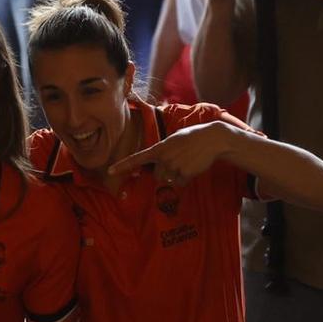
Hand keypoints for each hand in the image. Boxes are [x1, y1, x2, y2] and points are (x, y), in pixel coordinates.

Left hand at [107, 121, 228, 187]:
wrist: (212, 139)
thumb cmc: (193, 137)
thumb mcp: (174, 140)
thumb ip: (164, 152)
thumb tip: (160, 170)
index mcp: (159, 148)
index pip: (137, 158)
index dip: (123, 166)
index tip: (110, 171)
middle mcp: (164, 158)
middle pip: (157, 176)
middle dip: (166, 173)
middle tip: (179, 161)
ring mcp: (174, 166)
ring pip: (169, 180)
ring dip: (177, 176)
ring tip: (187, 162)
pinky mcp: (185, 174)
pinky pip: (181, 183)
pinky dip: (187, 179)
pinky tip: (193, 167)